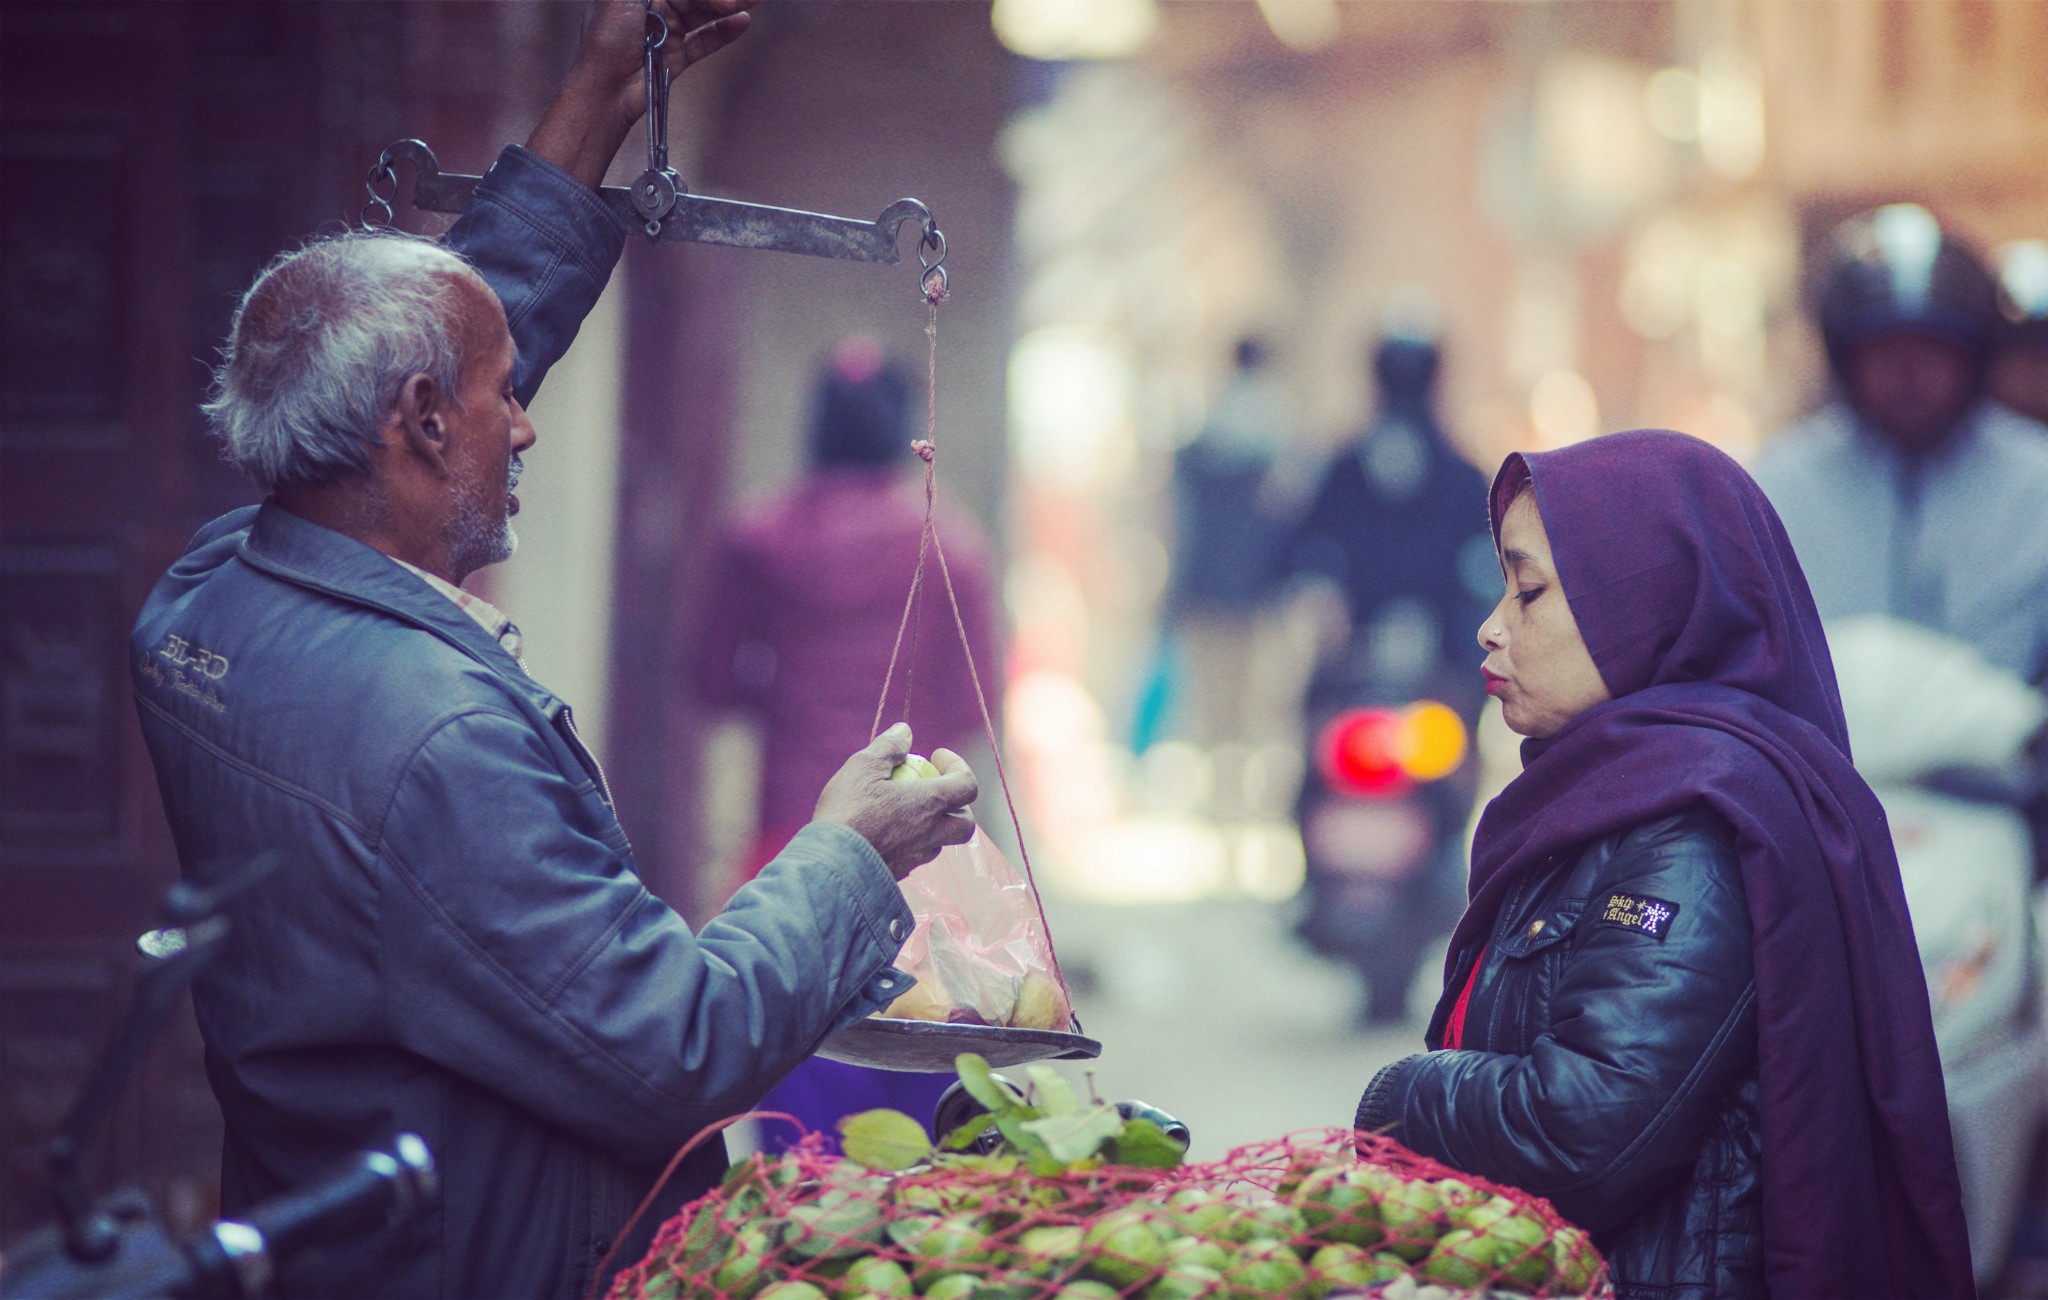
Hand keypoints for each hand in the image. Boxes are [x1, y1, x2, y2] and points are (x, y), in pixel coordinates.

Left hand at [526, 0, 759, 188]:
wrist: (606, 88)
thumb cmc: (605, 40)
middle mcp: (653, 8)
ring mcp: (666, 31)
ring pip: (702, 13)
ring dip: (727, 6)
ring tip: (752, 1)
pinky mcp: (676, 56)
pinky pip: (704, 40)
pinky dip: (724, 32)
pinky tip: (742, 22)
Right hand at [813, 723, 978, 879]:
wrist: (829, 863)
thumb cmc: (846, 811)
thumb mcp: (863, 766)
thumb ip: (889, 746)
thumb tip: (905, 731)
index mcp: (929, 804)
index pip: (968, 786)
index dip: (959, 766)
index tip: (937, 757)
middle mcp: (930, 834)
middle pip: (965, 824)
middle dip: (958, 806)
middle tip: (933, 790)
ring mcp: (916, 858)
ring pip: (940, 842)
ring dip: (934, 825)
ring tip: (906, 810)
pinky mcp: (899, 873)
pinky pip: (917, 857)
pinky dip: (912, 842)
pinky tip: (887, 831)